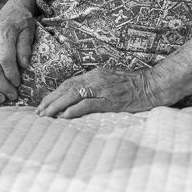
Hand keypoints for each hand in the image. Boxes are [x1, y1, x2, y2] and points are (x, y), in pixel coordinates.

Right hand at [0, 4, 35, 102]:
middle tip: (12, 96)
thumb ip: (25, 47)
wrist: (10, 13)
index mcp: (3, 33)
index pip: (5, 58)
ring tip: (1, 98)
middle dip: (2, 85)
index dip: (11, 73)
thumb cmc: (21, 23)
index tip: (18, 83)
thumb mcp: (28, 30)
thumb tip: (24, 65)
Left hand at [35, 67, 160, 118]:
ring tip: (45, 116)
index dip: (54, 93)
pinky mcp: (110, 99)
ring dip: (57, 105)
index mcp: (95, 74)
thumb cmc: (134, 86)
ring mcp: (102, 88)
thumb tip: (79, 101)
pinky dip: (74, 110)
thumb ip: (96, 89)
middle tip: (38, 113)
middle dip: (50, 100)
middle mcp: (96, 78)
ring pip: (73, 94)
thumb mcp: (111, 83)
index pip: (69, 83)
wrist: (152, 85)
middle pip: (67, 88)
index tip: (43, 104)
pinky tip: (64, 117)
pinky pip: (88, 103)